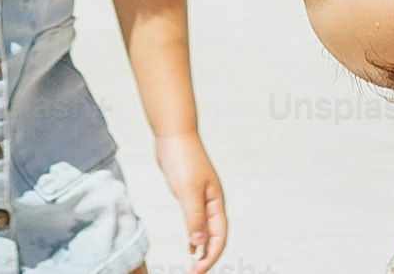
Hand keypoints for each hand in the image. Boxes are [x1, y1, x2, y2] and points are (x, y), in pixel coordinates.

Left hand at [155, 132, 228, 272]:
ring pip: (206, 229)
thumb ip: (194, 218)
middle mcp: (212, 202)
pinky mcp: (190, 193)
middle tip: (196, 271)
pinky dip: (194, 235)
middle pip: (216, 236)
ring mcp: (201, 197)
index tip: (198, 269)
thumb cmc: (182, 157)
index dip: (211, 256)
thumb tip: (199, 244)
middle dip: (209, 256)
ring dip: (202, 247)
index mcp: (216, 201)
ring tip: (194, 263)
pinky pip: (196, 220)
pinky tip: (189, 244)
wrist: (173, 134)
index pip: (219, 236)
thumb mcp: (187, 190)